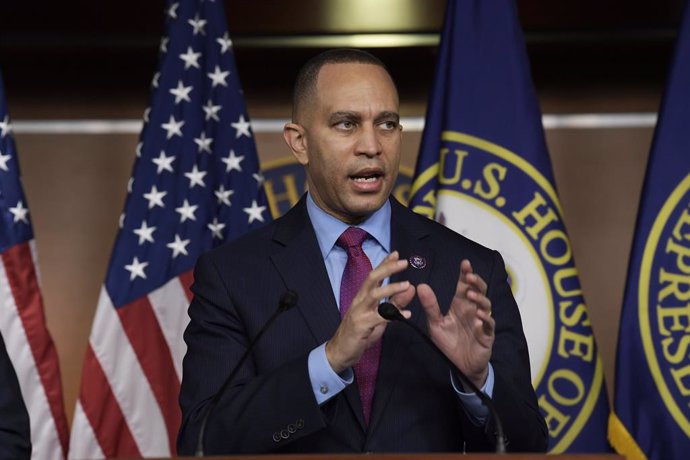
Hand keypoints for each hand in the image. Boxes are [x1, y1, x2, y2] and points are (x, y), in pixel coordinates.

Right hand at [326, 251, 414, 372]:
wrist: (340, 351)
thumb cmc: (359, 333)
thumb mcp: (379, 317)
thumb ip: (394, 303)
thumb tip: (410, 288)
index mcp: (362, 297)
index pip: (374, 276)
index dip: (384, 264)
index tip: (396, 254)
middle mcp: (359, 301)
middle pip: (372, 279)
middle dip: (387, 269)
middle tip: (404, 263)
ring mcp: (359, 313)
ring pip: (374, 295)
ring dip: (391, 288)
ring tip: (407, 284)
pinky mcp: (361, 326)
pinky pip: (379, 318)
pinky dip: (393, 315)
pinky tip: (406, 315)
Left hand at [417, 259, 493, 387]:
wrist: (460, 366)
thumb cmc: (449, 343)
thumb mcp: (435, 324)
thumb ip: (430, 306)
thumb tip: (420, 285)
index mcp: (460, 305)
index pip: (464, 285)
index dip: (465, 274)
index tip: (464, 263)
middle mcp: (472, 310)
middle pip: (479, 290)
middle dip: (476, 282)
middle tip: (469, 276)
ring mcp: (481, 321)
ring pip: (485, 305)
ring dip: (479, 298)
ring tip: (469, 295)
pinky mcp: (486, 335)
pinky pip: (489, 324)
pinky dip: (485, 319)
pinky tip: (479, 316)